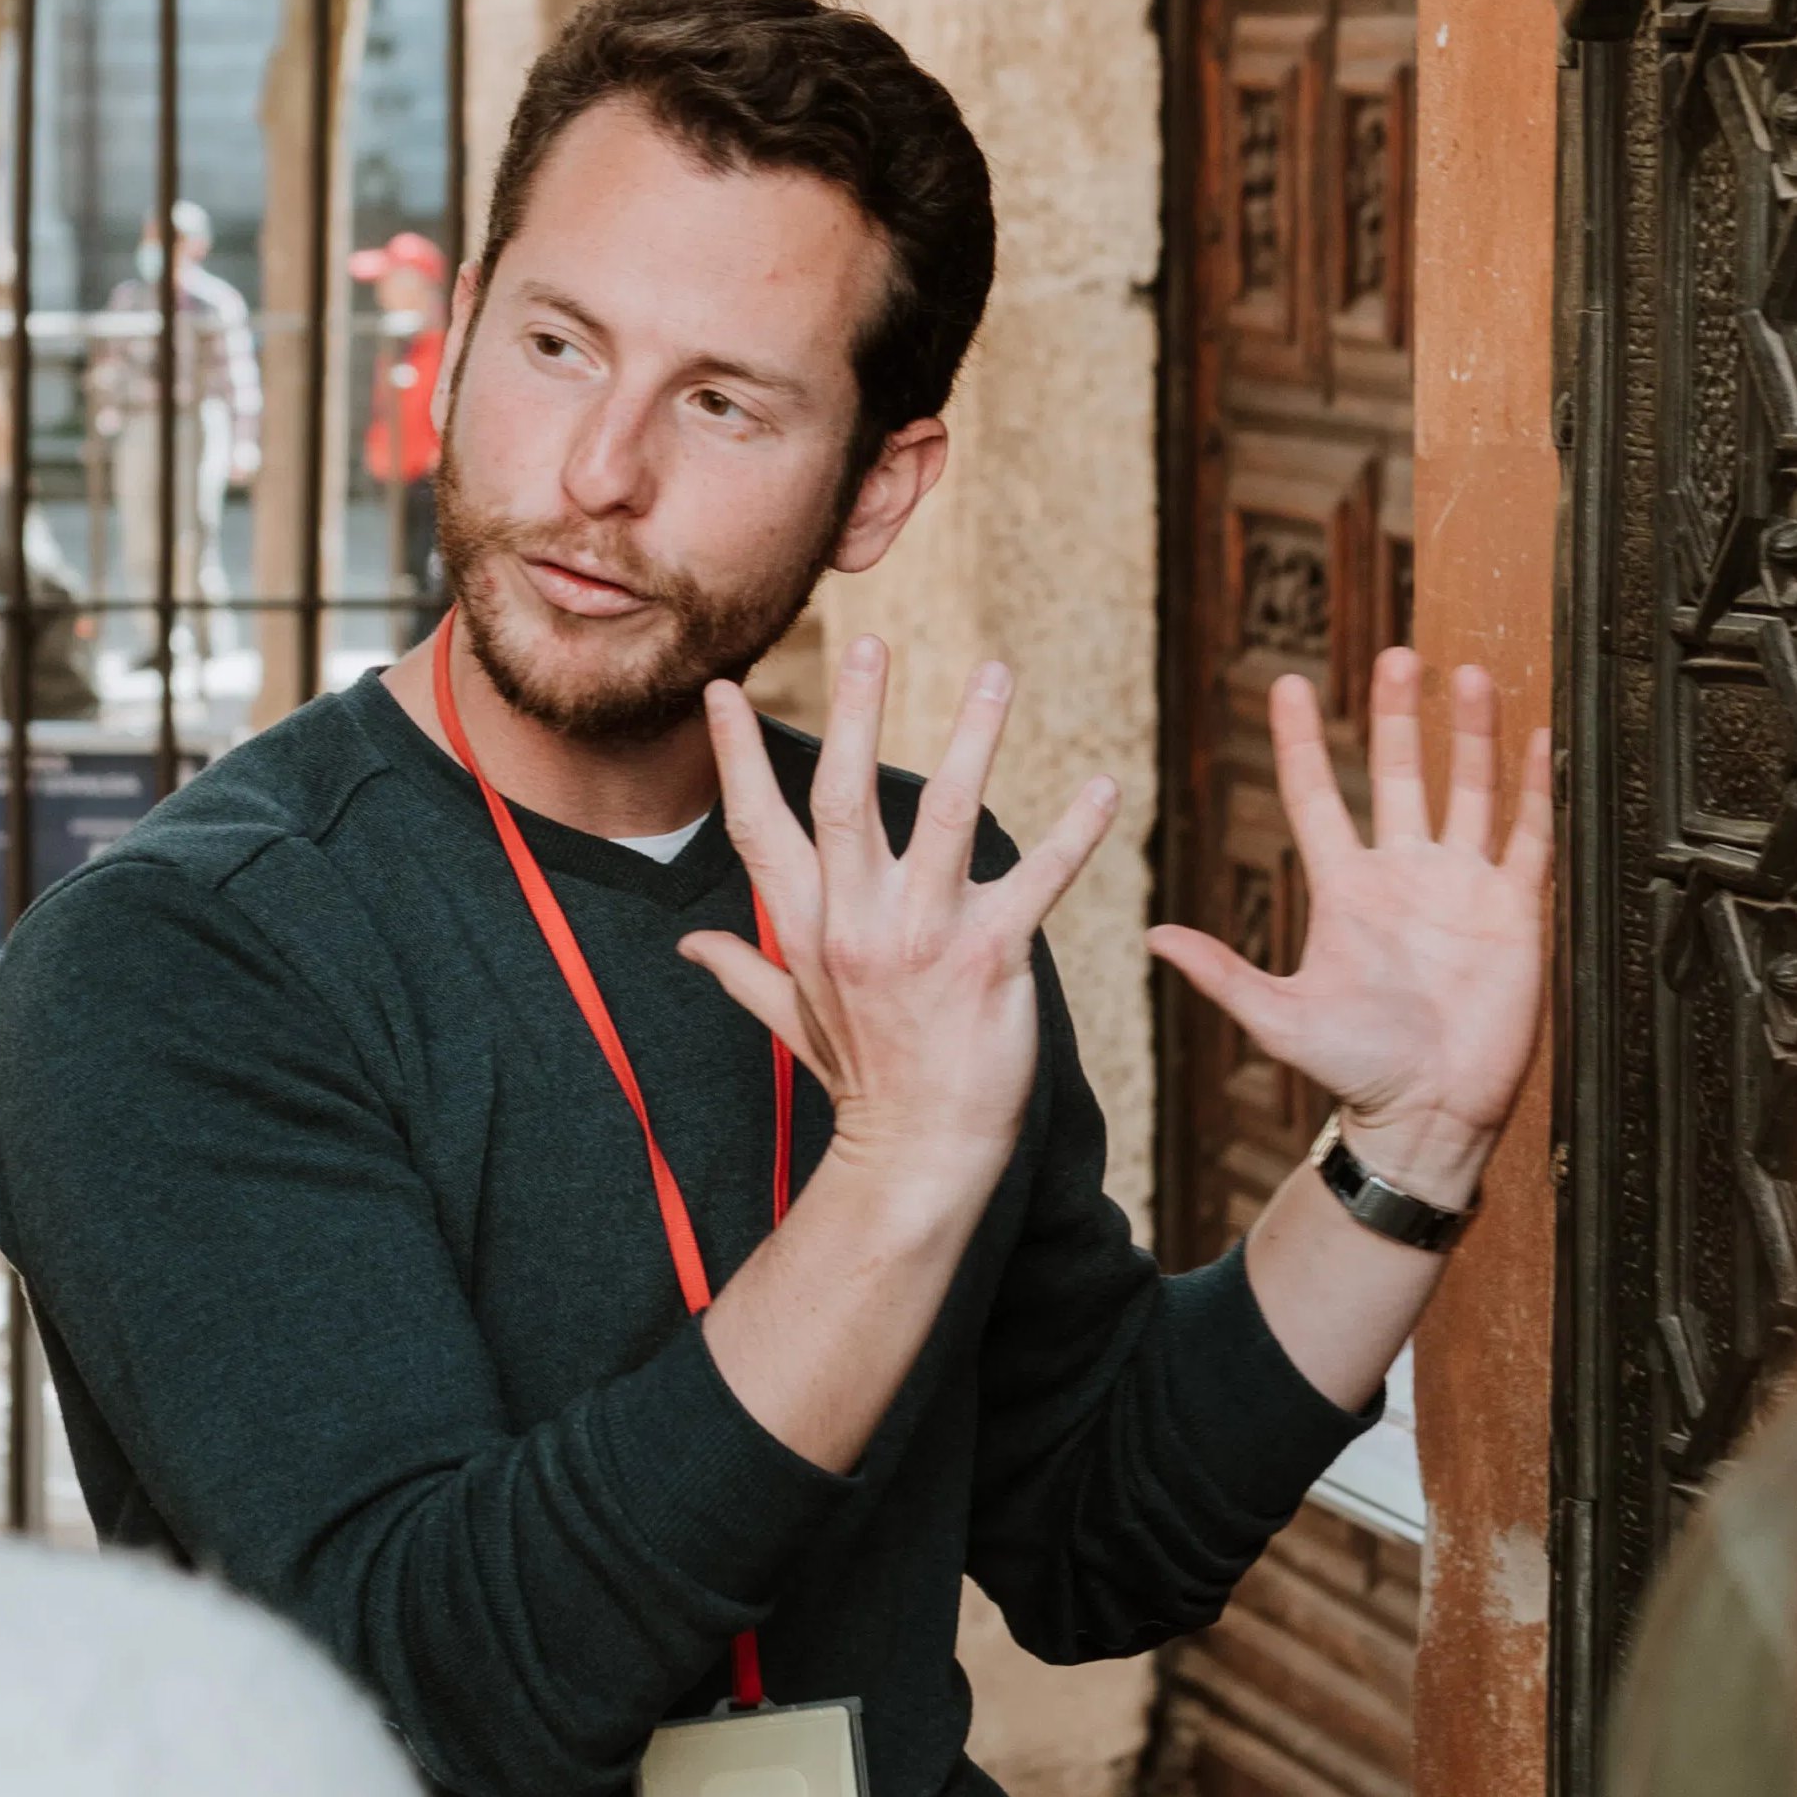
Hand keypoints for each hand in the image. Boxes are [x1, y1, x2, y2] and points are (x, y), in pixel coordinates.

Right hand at [679, 641, 1120, 1203]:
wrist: (920, 1155)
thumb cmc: (863, 1083)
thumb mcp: (792, 1022)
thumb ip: (746, 970)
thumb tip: (690, 947)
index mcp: (810, 929)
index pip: (759, 827)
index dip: (734, 757)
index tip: (722, 691)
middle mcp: (857, 923)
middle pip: (845, 797)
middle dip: (856, 714)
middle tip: (869, 641)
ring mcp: (922, 939)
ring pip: (944, 815)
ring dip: (973, 737)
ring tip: (996, 673)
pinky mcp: (990, 959)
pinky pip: (1036, 880)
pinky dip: (1076, 832)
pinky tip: (1106, 784)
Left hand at [1147, 652, 1554, 1212]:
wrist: (1429, 1117)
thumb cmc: (1355, 1073)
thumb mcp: (1281, 1018)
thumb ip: (1223, 975)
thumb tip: (1151, 939)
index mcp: (1346, 890)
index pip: (1319, 796)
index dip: (1302, 742)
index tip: (1286, 684)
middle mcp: (1405, 876)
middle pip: (1400, 774)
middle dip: (1397, 714)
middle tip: (1395, 653)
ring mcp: (1462, 889)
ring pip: (1468, 790)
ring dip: (1470, 734)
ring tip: (1467, 674)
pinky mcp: (1514, 913)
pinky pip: (1528, 837)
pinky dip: (1535, 789)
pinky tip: (1542, 737)